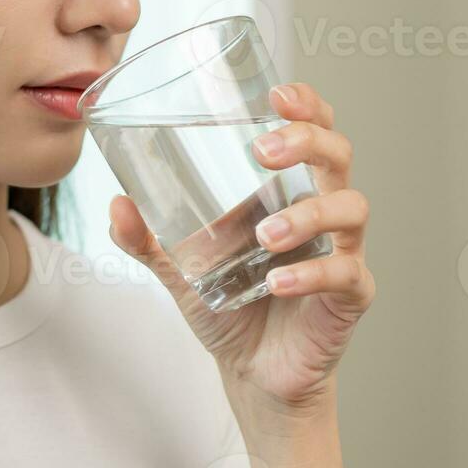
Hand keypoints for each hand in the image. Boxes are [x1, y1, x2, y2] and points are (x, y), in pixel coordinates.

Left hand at [109, 82, 374, 415]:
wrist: (253, 373)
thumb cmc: (228, 305)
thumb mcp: (179, 267)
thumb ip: (145, 237)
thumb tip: (117, 202)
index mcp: (288, 189)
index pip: (313, 129)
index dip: (306, 105)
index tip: (276, 94)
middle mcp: (322, 211)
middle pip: (337, 155)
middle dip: (307, 142)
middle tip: (263, 151)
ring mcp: (342, 250)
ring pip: (350, 209)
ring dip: (308, 214)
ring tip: (264, 236)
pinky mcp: (350, 295)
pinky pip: (346, 273)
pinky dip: (312, 274)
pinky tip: (276, 285)